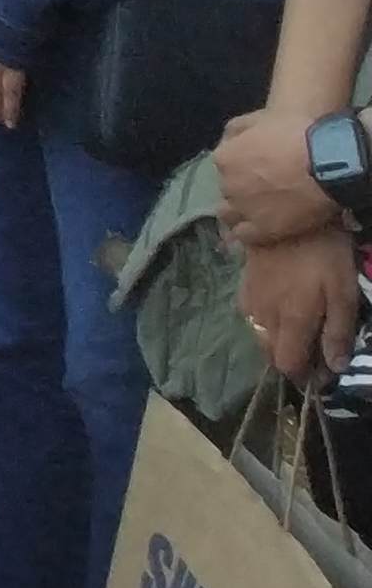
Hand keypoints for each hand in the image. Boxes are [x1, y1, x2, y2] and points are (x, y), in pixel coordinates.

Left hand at [219, 106, 349, 248]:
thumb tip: (228, 139)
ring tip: (262, 211)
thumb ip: (237, 129)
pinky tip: (263, 228)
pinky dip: (250, 233)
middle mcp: (227, 185)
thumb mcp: (258, 119)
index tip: (256, 171)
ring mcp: (243, 209)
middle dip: (242, 189)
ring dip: (241, 213)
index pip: (225, 168)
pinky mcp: (262, 230)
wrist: (325, 162)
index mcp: (224, 158)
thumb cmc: (295, 134)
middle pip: (229, 190)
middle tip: (264, 190)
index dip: (241, 169)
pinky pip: (245, 236)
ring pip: (230, 215)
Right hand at [244, 228, 364, 388]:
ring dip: (276, 340)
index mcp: (291, 321)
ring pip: (258, 334)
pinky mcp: (244, 282)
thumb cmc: (324, 254)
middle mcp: (265, 316)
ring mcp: (251, 298)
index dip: (303, 376)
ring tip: (296, 329)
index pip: (287, 365)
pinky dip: (264, 321)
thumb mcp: (343, 292)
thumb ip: (338, 332)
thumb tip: (334, 368)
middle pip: (269, 353)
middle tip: (311, 350)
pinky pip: (250, 314)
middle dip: (288, 358)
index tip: (321, 373)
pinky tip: (278, 308)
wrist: (288, 211)